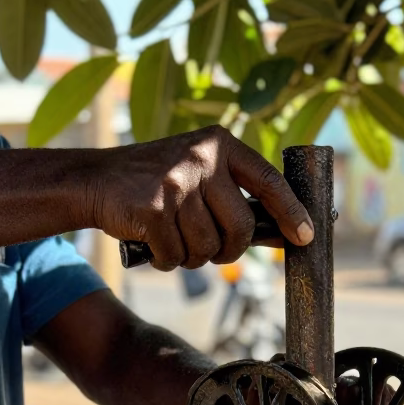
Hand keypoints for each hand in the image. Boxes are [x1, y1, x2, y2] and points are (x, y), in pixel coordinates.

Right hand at [88, 126, 313, 271]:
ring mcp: (176, 182)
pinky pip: (176, 256)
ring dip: (191, 256)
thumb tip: (285, 232)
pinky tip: (153, 241)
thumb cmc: (157, 184)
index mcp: (220, 145)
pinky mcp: (153, 209)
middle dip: (229, 250)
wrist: (96, 180)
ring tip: (173, 238)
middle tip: (213, 251)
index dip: (291, 212)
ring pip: (206, 247)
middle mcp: (201, 159)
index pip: (269, 181)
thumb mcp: (199, 174)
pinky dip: (165, 259)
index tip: (307, 235)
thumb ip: (235, 196)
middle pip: (240, 227)